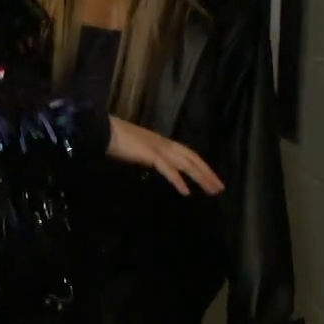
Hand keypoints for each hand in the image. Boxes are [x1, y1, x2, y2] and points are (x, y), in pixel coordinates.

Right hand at [107, 117, 225, 195]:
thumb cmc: (118, 140)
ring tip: (211, 190)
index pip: (189, 154)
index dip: (202, 166)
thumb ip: (151, 156)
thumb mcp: (139, 150)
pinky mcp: (151, 155)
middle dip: (207, 173)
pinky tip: (186, 192)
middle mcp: (165, 144)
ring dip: (200, 178)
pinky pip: (168, 170)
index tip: (212, 179)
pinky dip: (178, 181)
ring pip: (186, 164)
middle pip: (192, 159)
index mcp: (163, 142)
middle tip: (219, 188)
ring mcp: (159, 148)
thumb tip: (158, 165)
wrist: (104, 131)